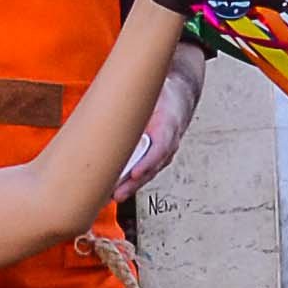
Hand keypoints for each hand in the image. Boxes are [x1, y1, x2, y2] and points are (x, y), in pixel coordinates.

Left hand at [119, 61, 201, 192]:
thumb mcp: (151, 90)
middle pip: (151, 167)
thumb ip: (133, 95)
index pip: (161, 146)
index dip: (148, 162)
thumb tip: (108, 93)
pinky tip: (113, 190)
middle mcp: (168, 142)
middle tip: (116, 194)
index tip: (135, 172)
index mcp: (169, 123)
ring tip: (109, 197)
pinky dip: (130, 183)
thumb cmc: (164, 94)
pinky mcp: (156, 158)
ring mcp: (163, 153)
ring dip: (130, 187)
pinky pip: (143, 172)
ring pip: (147, 174)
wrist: (179, 98)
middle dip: (134, 183)